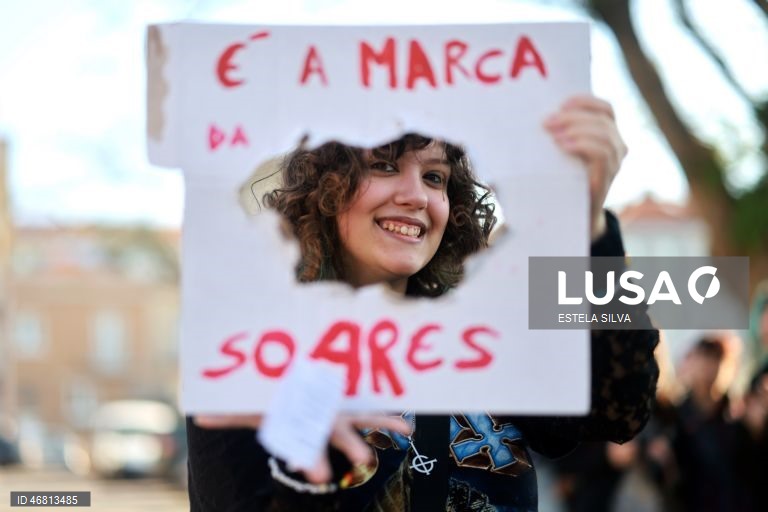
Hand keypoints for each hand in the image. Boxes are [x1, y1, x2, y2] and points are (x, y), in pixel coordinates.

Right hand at [194, 413, 411, 482]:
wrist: (287, 385)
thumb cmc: (268, 397)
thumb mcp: (247, 406)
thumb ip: (227, 414)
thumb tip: (198, 416)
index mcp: (301, 423)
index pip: (307, 446)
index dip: (313, 460)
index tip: (319, 474)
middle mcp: (323, 418)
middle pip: (339, 434)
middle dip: (351, 447)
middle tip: (366, 459)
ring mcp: (340, 408)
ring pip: (365, 417)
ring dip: (385, 422)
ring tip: (407, 429)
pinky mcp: (350, 394)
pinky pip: (373, 401)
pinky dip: (389, 408)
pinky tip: (408, 416)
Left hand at [544, 95, 626, 240]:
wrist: (572, 216)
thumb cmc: (563, 180)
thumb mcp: (562, 154)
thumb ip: (560, 135)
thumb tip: (537, 118)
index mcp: (608, 136)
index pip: (606, 109)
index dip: (586, 101)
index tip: (561, 103)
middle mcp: (617, 147)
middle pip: (602, 119)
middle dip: (573, 117)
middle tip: (547, 122)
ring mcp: (615, 163)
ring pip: (603, 133)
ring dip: (575, 129)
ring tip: (553, 136)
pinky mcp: (607, 178)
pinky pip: (602, 153)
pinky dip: (582, 144)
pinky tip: (563, 147)